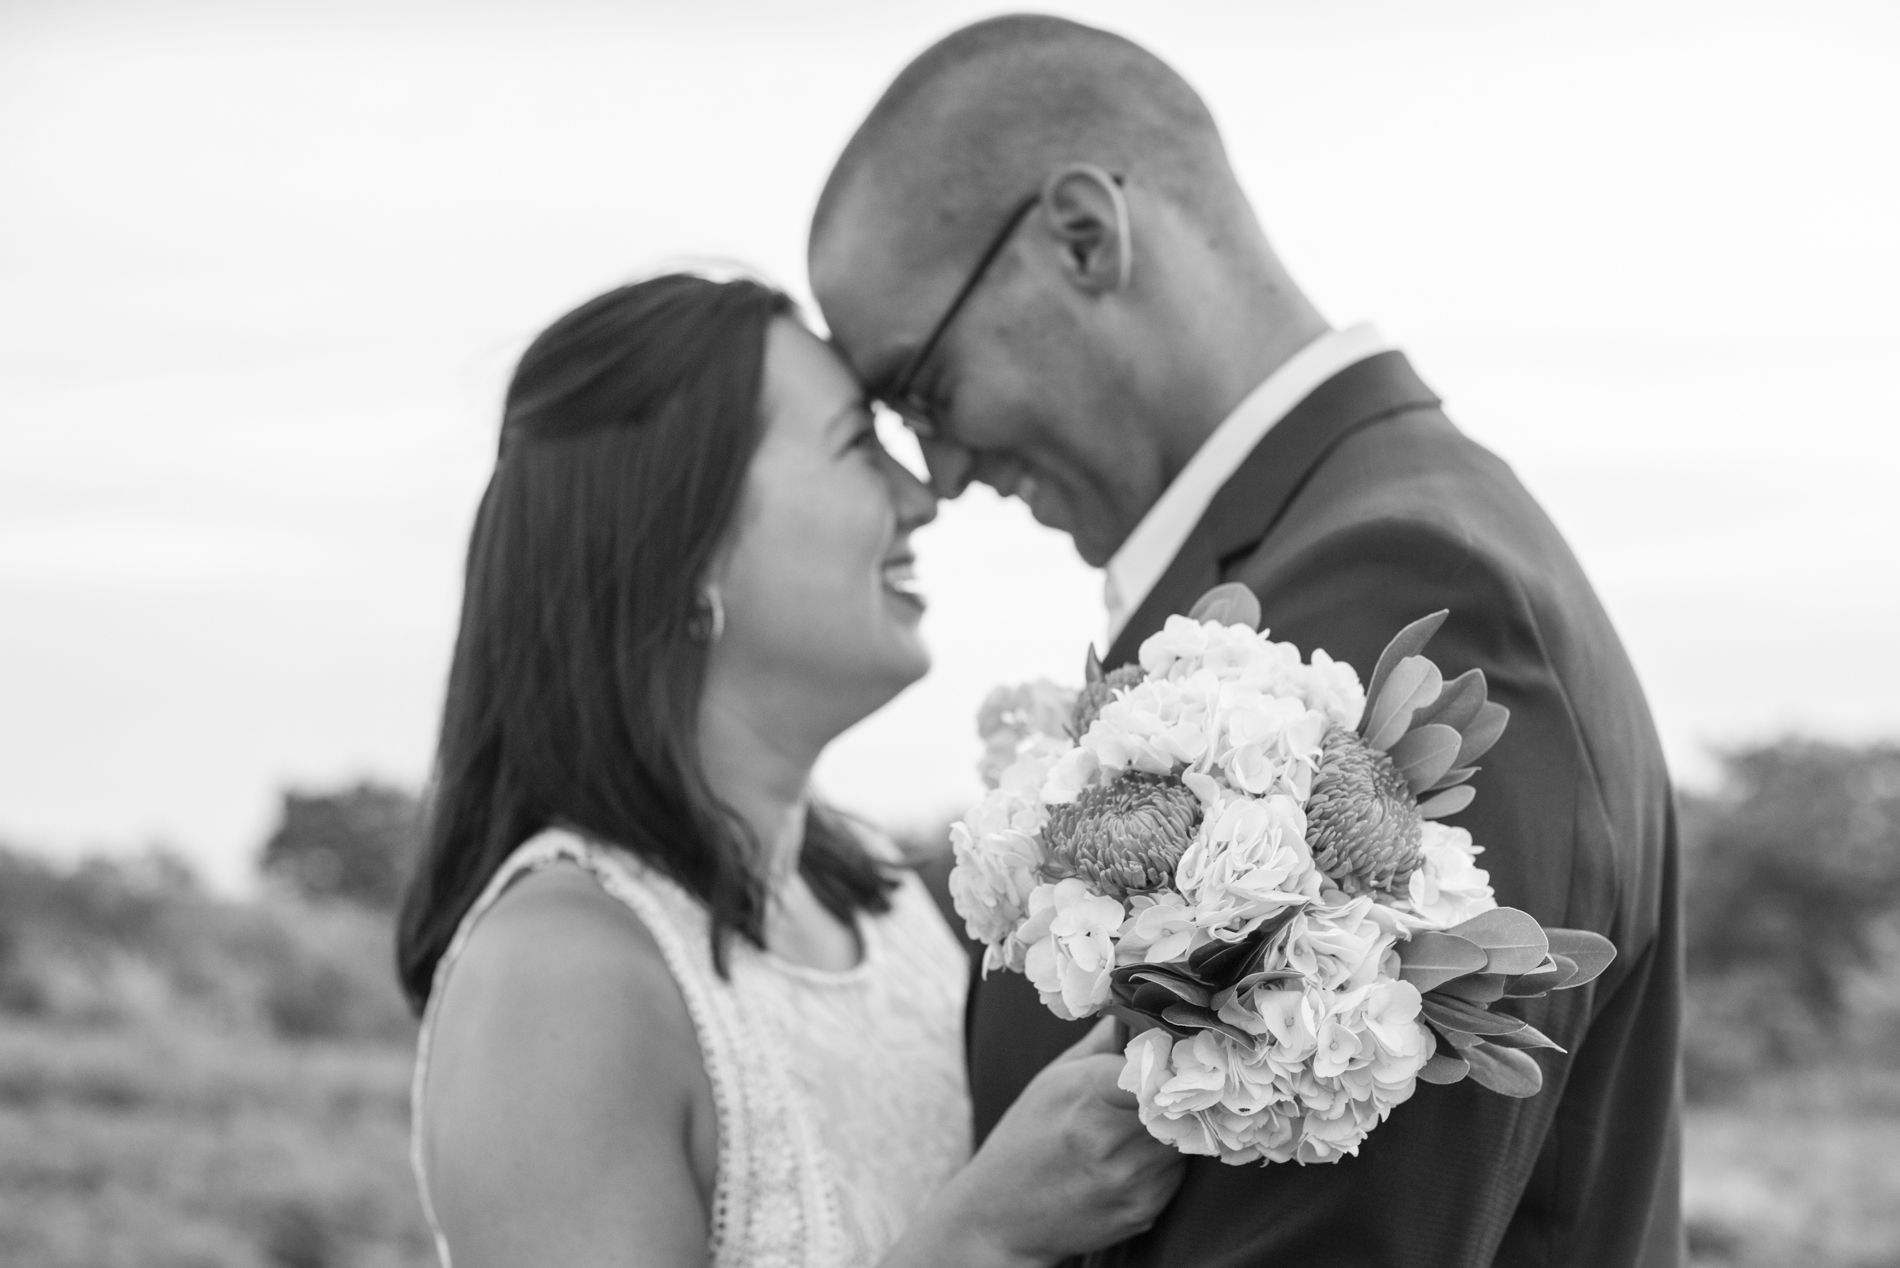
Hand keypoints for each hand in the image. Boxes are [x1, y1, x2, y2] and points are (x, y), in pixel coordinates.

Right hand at [909, 1017, 1186, 1267]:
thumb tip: (1141, 1002)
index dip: (1173, 1055)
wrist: (1003, 1217)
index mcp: (1088, 1096)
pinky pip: (1179, 1170)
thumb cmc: (1028, 1136)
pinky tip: (1136, 1156)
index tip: (1177, 1047)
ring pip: (1187, 1133)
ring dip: (1178, 1121)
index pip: (1157, 1066)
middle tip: (1178, 1075)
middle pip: (1181, 1098)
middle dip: (1181, 1085)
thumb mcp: (1055, 1077)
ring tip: (1147, 1118)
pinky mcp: (1145, 1209)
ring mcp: (1132, 1180)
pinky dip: (1168, 1158)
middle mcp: (1112, 1141)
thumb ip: (1104, 1041)